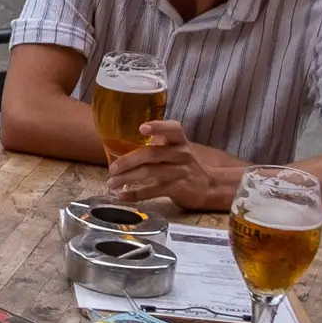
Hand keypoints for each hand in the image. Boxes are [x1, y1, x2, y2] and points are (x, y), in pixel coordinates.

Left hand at [102, 120, 242, 211]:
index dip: (158, 127)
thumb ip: (158, 142)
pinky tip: (122, 195)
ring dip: (127, 178)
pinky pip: (152, 191)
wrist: (209, 186)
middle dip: (128, 161)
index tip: (142, 128)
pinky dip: (135, 194)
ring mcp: (179, 172)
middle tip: (112, 168)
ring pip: (149, 173)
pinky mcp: (176, 188)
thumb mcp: (177, 148)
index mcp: (180, 141)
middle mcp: (180, 154)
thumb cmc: (186, 164)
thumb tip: (125, 141)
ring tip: (111, 182)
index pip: (172, 129)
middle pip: (152, 154)